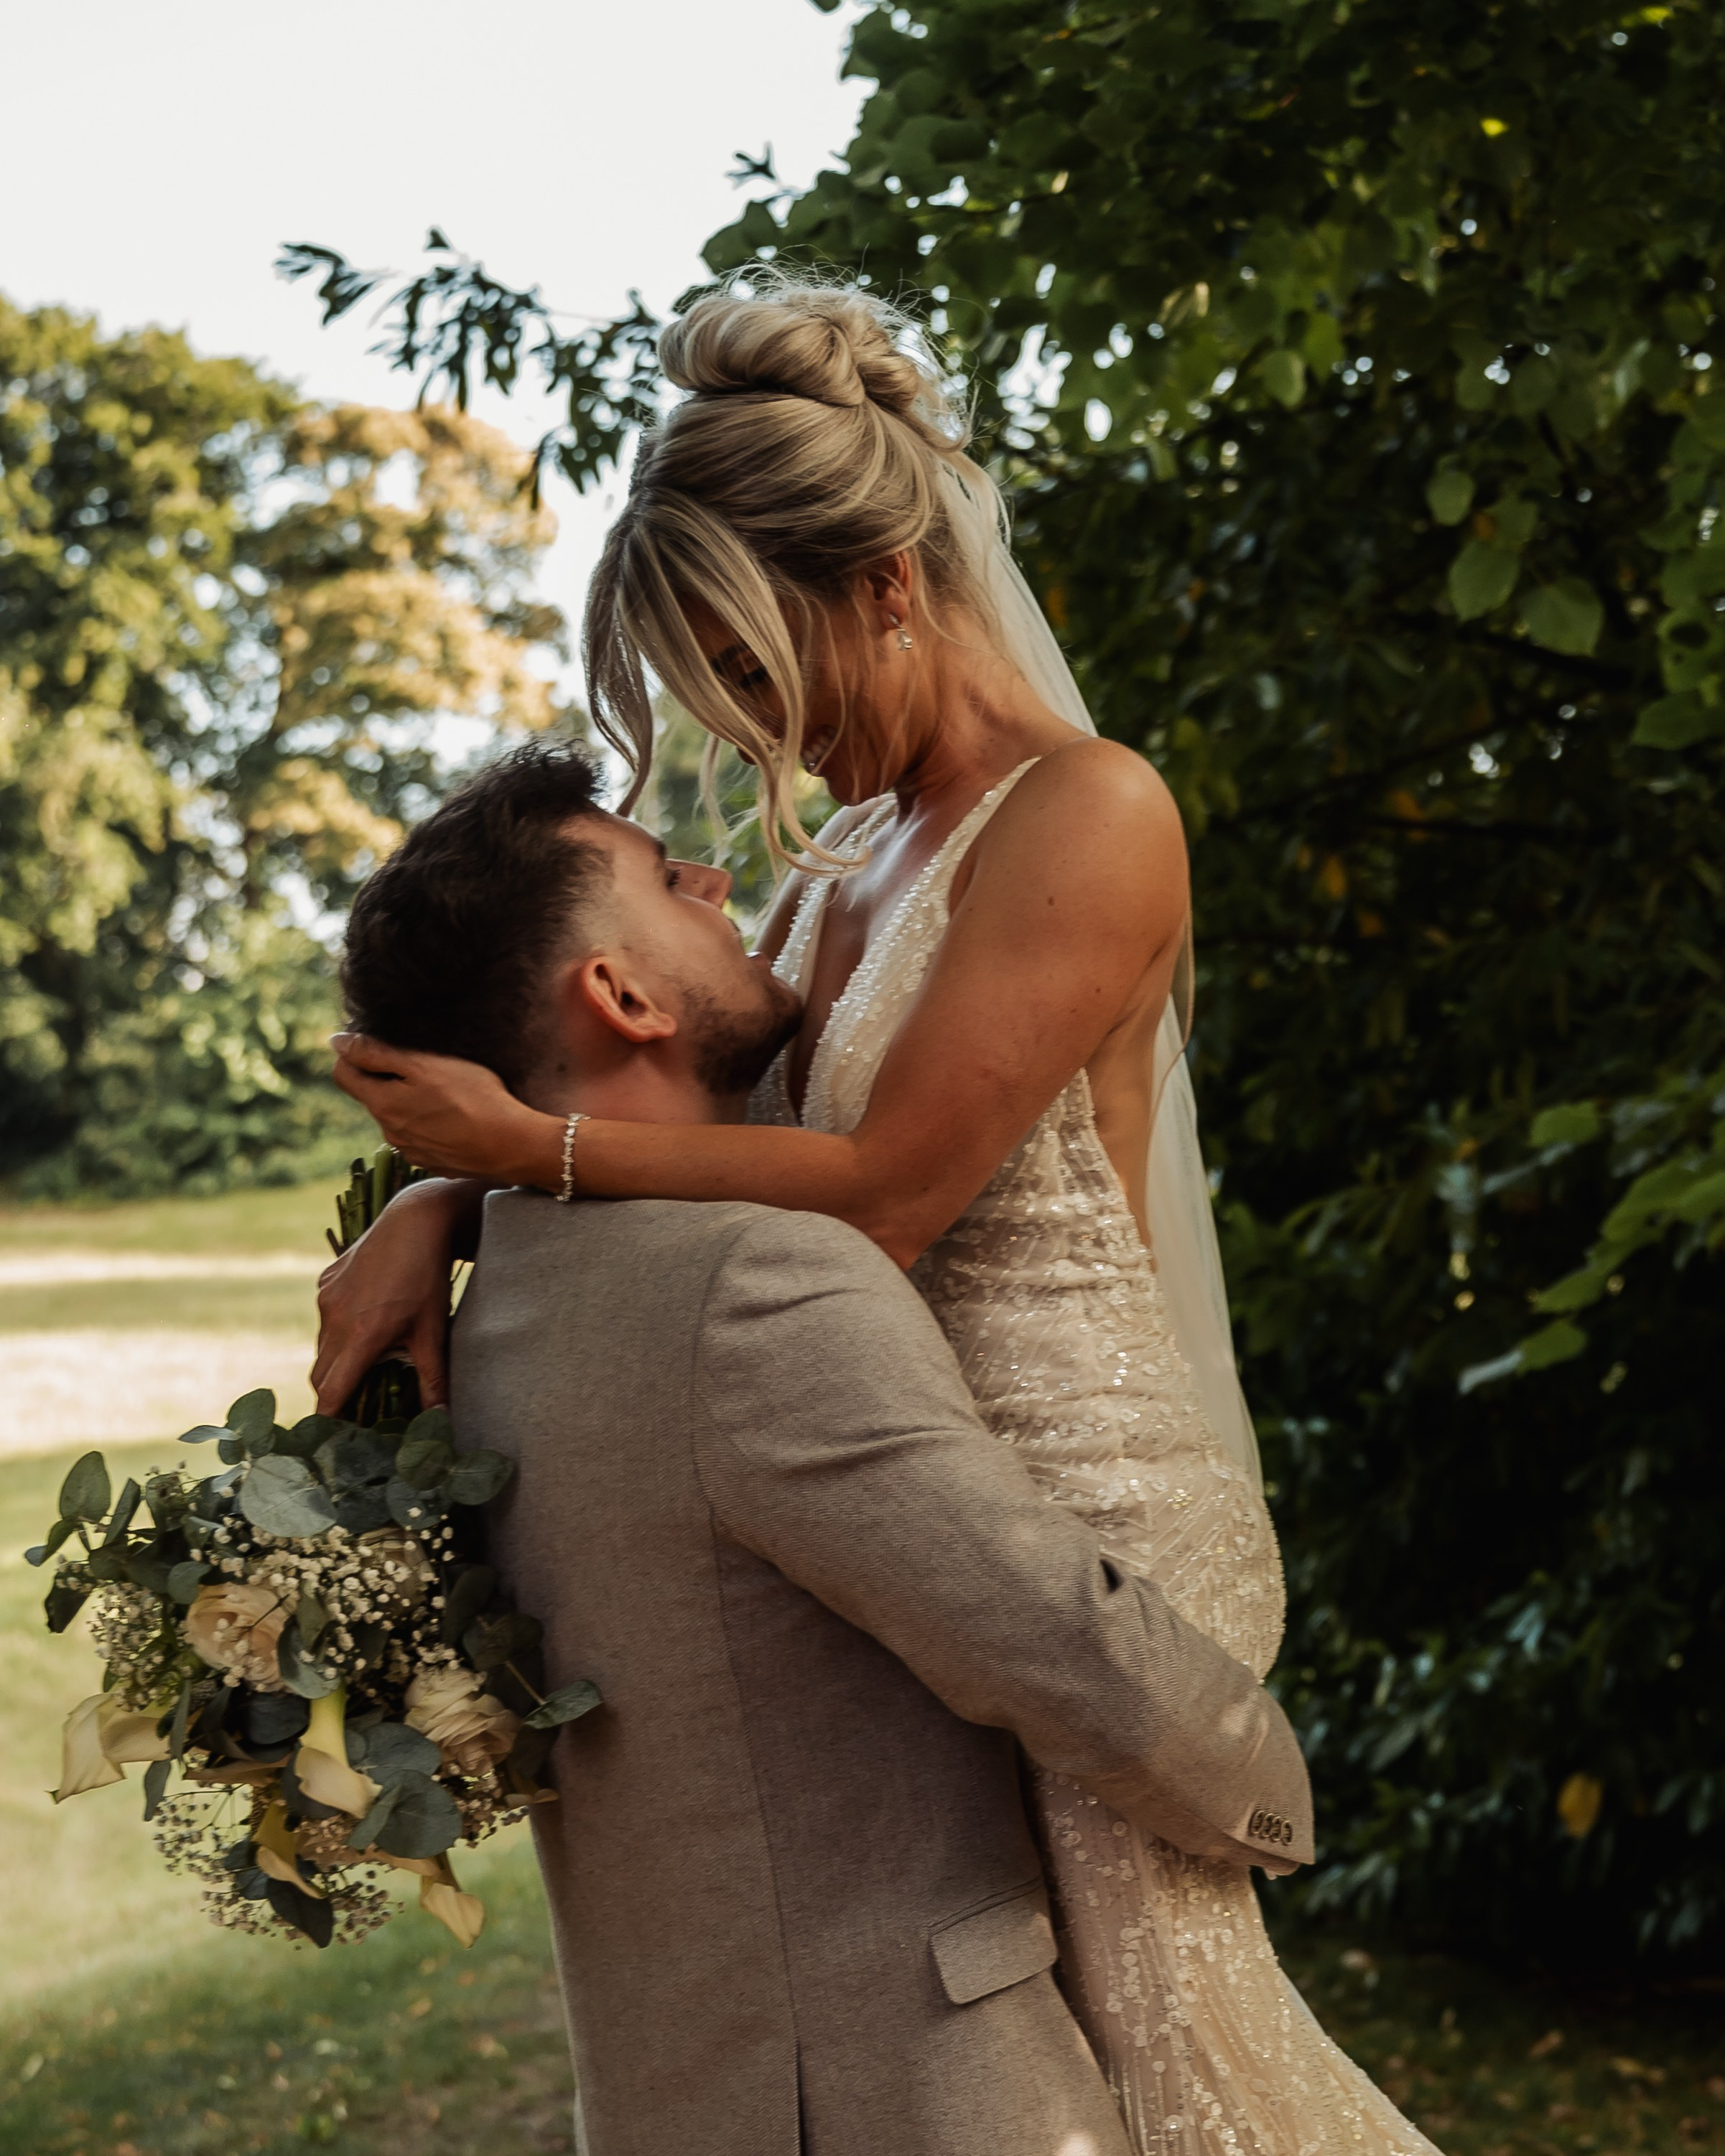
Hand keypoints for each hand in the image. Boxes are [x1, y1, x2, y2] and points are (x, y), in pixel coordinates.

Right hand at [312, 1181, 465, 1412]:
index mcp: (361, 1336)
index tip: (329, 1444)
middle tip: (354, 1413)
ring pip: (321, 1346)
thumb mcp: (433, 1331)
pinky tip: (365, 1324)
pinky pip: (324, 1318)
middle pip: (322, 1375)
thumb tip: (441, 1422)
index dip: (327, 1422)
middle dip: (334, 1396)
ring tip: (365, 1367)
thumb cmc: (428, 1278)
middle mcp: (335, 1319)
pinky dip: (338, 1332)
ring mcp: (326, 1298)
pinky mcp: (325, 1280)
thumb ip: (433, 1380)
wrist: (415, 1220)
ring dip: (337, 1363)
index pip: (331, 1394)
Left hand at [329, 1033, 556, 1181]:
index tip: (373, 1040)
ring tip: (447, 1091)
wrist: (512, 1146)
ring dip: (411, 1102)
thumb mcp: (424, 1065)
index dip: (351, 1053)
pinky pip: (423, 1137)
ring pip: (399, 1117)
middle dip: (387, 1077)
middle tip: (424, 1063)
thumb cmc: (472, 1097)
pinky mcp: (436, 1163)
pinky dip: (431, 1123)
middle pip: (374, 1096)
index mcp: (382, 1105)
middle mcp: (390, 1133)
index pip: (343, 1074)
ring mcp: (413, 1152)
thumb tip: (336, 1042)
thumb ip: (377, 1053)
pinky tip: (458, 1117)